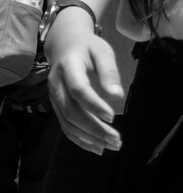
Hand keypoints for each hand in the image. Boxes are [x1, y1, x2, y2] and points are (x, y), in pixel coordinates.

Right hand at [43, 12, 122, 153]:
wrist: (65, 45)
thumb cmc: (88, 47)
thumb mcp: (103, 52)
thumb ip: (109, 72)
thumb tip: (117, 96)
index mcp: (68, 68)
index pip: (79, 90)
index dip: (94, 105)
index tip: (112, 117)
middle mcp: (56, 85)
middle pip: (71, 111)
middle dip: (94, 128)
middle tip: (117, 140)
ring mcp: (54, 98)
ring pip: (68, 123)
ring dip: (89, 138)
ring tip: (112, 146)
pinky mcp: (57, 106)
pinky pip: (66, 126)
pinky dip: (80, 139)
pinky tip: (97, 148)